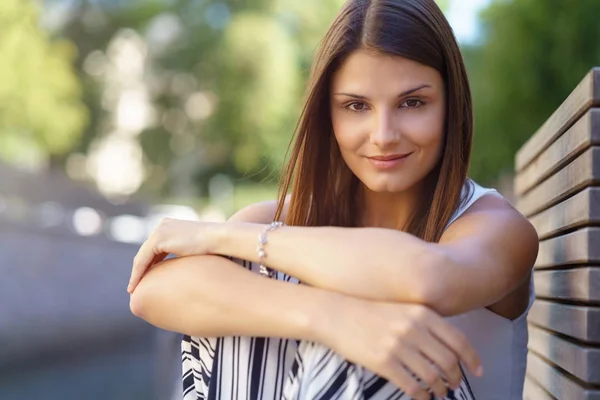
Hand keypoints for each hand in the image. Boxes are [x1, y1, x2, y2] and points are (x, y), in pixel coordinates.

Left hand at [127, 218, 220, 292]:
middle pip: (147, 252)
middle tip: (136, 287)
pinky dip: (138, 273)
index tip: (146, 281)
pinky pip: (142, 259)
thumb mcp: (195, 252)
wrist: (220, 238)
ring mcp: (160, 230)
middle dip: (141, 270)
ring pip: (142, 256)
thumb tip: (184, 273)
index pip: (156, 248)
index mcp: (173, 227)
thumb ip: (186, 256)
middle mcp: (163, 225)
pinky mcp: (158, 238)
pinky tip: (136, 286)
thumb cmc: (215, 247)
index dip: (150, 265)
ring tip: (134, 289)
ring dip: (137, 274)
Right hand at [318, 298, 481, 399]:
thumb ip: (424, 321)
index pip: (458, 340)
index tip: (478, 370)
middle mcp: (414, 329)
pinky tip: (422, 398)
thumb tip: (447, 343)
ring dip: (440, 389)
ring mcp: (399, 346)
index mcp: (422, 313)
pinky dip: (422, 396)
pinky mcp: (384, 362)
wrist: (335, 313)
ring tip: (440, 393)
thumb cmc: (368, 310)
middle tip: (455, 385)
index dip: (472, 359)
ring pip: (432, 376)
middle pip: (448, 361)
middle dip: (456, 378)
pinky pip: (412, 386)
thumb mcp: (400, 307)